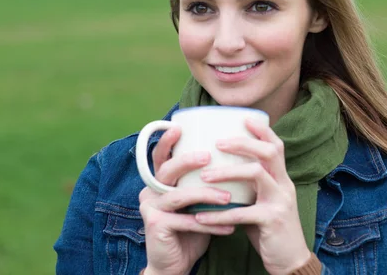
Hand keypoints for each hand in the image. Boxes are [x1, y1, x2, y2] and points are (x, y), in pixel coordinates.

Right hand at [139, 127, 234, 274]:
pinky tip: (229, 227)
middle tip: (208, 157)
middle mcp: (150, 191)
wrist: (176, 265)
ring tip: (228, 198)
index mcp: (160, 182)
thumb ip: (205, 183)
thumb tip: (236, 160)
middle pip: (166, 170)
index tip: (178, 126)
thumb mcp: (198, 203)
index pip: (160, 157)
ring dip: (205, 195)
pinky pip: (185, 221)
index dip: (166, 140)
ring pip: (179, 195)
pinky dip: (210, 224)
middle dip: (186, 161)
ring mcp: (150, 208)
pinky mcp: (155, 225)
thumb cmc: (191, 229)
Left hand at [193, 119, 311, 274]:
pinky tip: (201, 218)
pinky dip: (220, 215)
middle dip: (243, 143)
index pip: (276, 145)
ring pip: (256, 174)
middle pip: (269, 152)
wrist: (291, 262)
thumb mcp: (263, 201)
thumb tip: (220, 168)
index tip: (242, 118)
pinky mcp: (272, 221)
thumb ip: (250, 185)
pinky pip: (242, 213)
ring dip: (227, 172)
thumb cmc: (270, 229)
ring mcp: (280, 202)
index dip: (262, 130)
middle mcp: (284, 185)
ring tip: (204, 177)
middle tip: (218, 142)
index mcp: (281, 178)